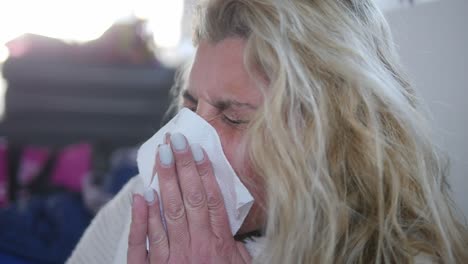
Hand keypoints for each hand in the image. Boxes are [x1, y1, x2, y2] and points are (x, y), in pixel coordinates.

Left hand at [127, 133, 251, 262]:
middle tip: (176, 140)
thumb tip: (232, 223)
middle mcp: (197, 246)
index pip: (212, 200)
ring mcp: (175, 257)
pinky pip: (146, 240)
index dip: (205, 173)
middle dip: (183, 166)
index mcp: (219, 244)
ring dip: (165, 180)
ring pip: (169, 212)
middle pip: (191, 199)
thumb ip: (235, 245)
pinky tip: (142, 193)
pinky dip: (143, 216)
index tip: (197, 149)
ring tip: (162, 154)